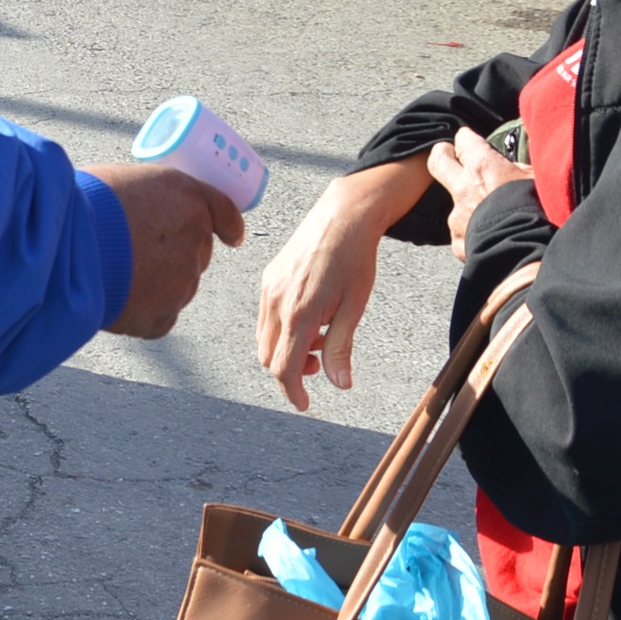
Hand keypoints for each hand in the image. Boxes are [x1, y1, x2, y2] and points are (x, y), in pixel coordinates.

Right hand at [88, 163, 247, 338]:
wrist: (63, 246)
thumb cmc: (84, 204)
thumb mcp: (123, 180)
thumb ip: (150, 198)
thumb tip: (147, 210)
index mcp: (188, 199)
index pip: (224, 212)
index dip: (229, 225)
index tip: (233, 236)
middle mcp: (194, 241)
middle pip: (196, 252)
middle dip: (174, 252)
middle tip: (136, 249)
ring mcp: (181, 283)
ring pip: (177, 286)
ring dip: (156, 282)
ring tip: (116, 272)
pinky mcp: (161, 316)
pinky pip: (159, 316)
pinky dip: (142, 311)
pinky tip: (116, 297)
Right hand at [255, 160, 430, 409]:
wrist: (342, 216)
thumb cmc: (354, 259)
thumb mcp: (355, 307)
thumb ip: (342, 348)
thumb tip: (340, 384)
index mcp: (299, 313)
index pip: (283, 368)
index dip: (292, 391)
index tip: (305, 403)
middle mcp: (277, 302)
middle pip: (268, 357)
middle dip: (290, 371)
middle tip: (320, 365)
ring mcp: (268, 288)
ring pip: (264, 338)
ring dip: (286, 349)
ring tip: (321, 336)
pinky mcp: (268, 278)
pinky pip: (266, 316)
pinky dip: (282, 329)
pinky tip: (310, 317)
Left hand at [426, 128, 529, 257]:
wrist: (527, 254)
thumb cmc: (540, 214)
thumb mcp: (540, 180)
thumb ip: (523, 167)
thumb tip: (520, 160)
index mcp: (483, 167)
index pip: (464, 139)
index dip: (468, 139)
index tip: (471, 141)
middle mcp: (463, 189)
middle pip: (438, 160)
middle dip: (443, 154)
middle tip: (451, 155)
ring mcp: (457, 217)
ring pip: (455, 204)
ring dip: (467, 205)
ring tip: (492, 215)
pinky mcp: (459, 243)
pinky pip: (463, 234)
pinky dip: (474, 234)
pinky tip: (492, 238)